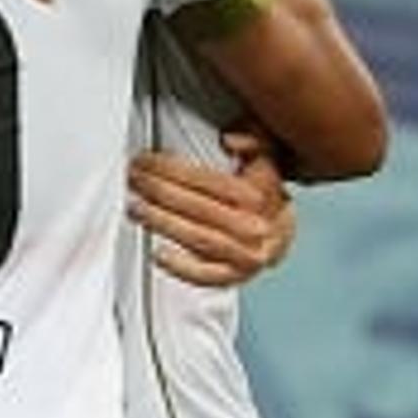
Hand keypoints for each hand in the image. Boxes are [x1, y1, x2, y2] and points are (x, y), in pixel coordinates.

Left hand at [129, 133, 295, 286]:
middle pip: (195, 206)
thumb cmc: (265, 194)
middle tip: (134, 180)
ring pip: (196, 237)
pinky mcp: (237, 277)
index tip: (146, 161)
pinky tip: (158, 254)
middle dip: (158, 190)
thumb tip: (230, 140)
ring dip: (161, 222)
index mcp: (257, 194)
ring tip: (136, 209)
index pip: (204, 179)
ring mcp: (246, 254)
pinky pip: (207, 276)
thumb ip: (253, 140)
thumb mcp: (265, 156)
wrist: (282, 234)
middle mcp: (253, 225)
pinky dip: (181, 267)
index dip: (169, 168)